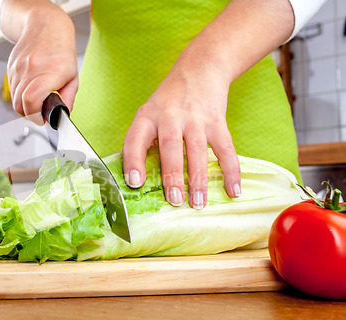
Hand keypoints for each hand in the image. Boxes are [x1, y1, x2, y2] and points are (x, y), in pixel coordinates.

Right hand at [7, 7, 78, 123]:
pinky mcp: (11, 67)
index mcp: (51, 72)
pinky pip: (12, 90)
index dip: (35, 115)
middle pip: (20, 105)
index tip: (42, 119)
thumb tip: (61, 118)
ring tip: (37, 101)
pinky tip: (30, 89)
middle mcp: (32, 69)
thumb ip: (67, 100)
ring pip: (14, 99)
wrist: (45, 27)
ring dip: (24, 106)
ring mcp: (18, 68)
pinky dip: (20, 96)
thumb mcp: (73, 77)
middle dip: (30, 114)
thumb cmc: (62, 53)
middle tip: (40, 113)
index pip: (32, 100)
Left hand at [122, 61, 240, 208]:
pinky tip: (233, 191)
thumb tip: (139, 182)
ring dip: (198, 179)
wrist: (199, 69)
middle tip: (174, 200)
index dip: (133, 161)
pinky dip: (230, 171)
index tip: (135, 182)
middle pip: (170, 146)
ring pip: (197, 150)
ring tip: (198, 203)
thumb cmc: (168, 102)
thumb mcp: (149, 114)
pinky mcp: (217, 121)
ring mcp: (195, 118)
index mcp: (147, 117)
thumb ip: (143, 141)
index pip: (135, 140)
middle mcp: (169, 116)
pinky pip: (225, 149)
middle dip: (172, 175)